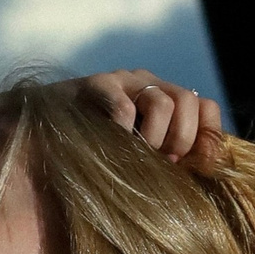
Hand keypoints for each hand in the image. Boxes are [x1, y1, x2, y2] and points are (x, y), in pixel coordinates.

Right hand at [75, 69, 223, 164]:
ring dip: (154, 138)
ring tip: (136, 154)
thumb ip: (172, 158)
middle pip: (188, 101)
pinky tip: (113, 145)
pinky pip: (123, 106)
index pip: (206, 107)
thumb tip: (205, 172)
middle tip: (162, 162)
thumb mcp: (143, 155)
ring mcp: (124, 81)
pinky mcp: (96, 84)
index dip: (208, 137)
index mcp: (167, 100)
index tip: (198, 165)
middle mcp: (150, 84)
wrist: (46, 129)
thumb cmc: (99, 148)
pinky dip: (124, 132)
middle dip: (181, 140)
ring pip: (162, 103)